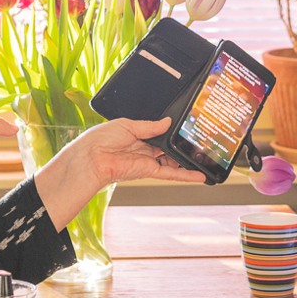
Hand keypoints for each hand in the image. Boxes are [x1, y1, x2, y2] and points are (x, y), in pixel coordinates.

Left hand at [35, 118, 204, 229]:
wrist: (90, 157)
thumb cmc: (100, 139)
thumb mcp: (128, 124)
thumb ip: (151, 126)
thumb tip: (167, 121)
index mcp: (137, 135)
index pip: (160, 134)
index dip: (173, 133)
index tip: (188, 130)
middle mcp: (144, 149)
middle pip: (169, 149)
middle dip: (183, 148)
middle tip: (201, 145)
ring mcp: (147, 162)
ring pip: (173, 162)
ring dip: (188, 162)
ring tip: (206, 160)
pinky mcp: (149, 171)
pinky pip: (171, 173)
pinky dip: (185, 175)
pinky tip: (199, 175)